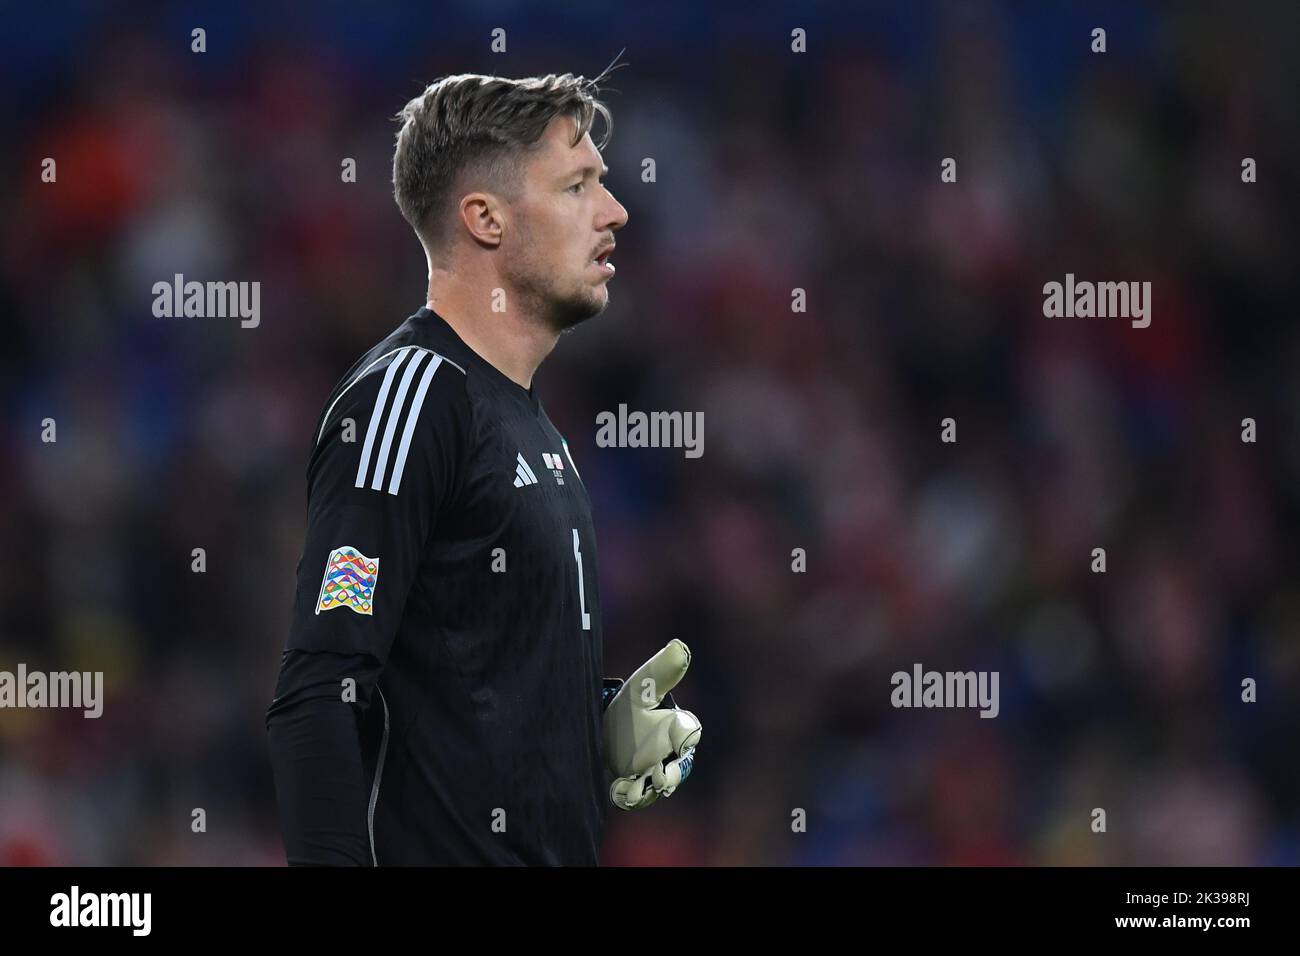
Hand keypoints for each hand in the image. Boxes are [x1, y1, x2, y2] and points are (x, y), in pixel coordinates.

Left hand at [602, 639, 700, 810]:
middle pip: (677, 769)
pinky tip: (615, 788)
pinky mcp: (630, 788)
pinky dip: (626, 796)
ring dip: (645, 790)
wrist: (604, 732)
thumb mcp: (642, 689)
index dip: (688, 734)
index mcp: (675, 729)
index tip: (685, 735)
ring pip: (654, 788)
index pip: (688, 732)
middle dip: (671, 775)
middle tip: (661, 776)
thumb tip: (679, 645)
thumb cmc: (631, 710)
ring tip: (630, 787)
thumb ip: (660, 672)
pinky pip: (632, 798)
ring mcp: (649, 775)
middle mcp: (667, 756)